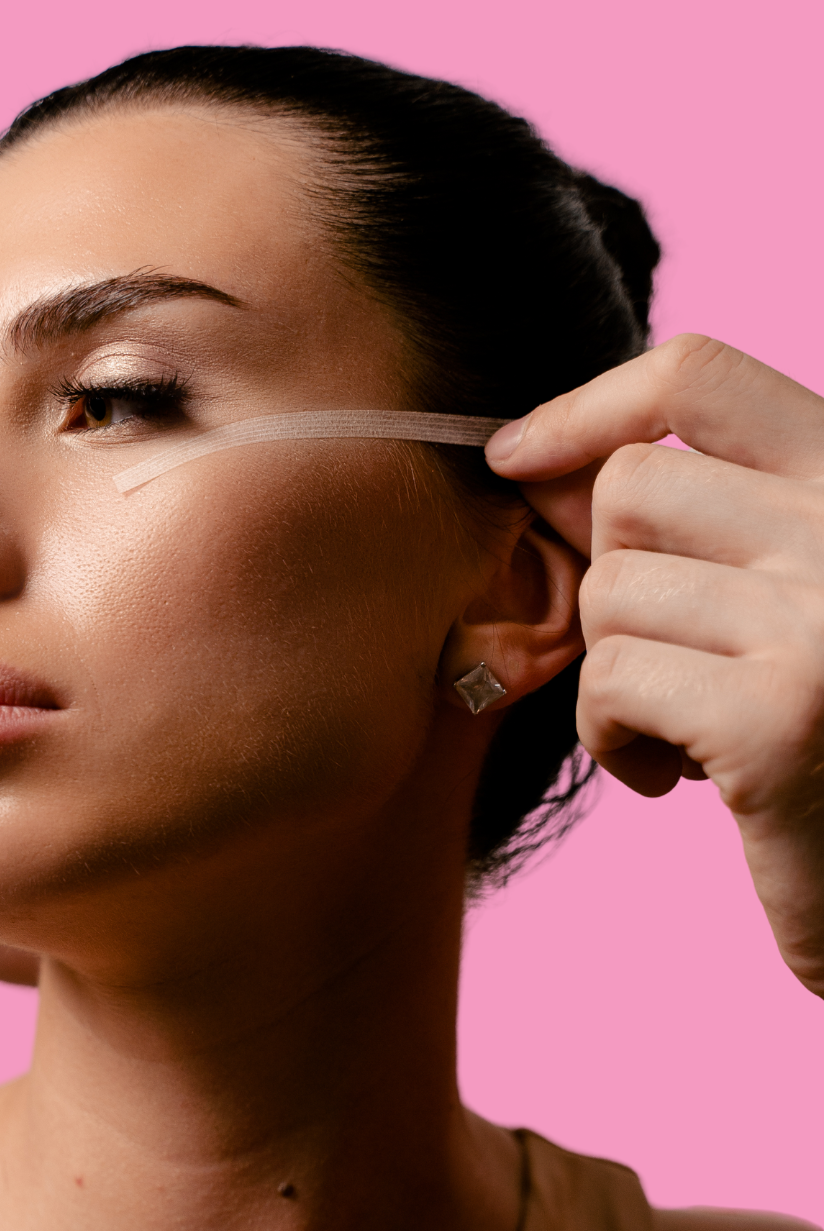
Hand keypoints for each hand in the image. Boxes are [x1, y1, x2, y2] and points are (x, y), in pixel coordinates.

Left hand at [487, 335, 823, 997]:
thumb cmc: (823, 742)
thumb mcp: (778, 603)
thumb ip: (695, 528)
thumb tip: (531, 466)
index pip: (700, 375)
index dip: (587, 406)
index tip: (515, 458)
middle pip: (630, 490)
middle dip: (610, 584)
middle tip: (661, 664)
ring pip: (610, 593)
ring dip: (612, 676)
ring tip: (679, 732)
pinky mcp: (780, 717)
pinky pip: (611, 682)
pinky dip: (610, 739)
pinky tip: (669, 778)